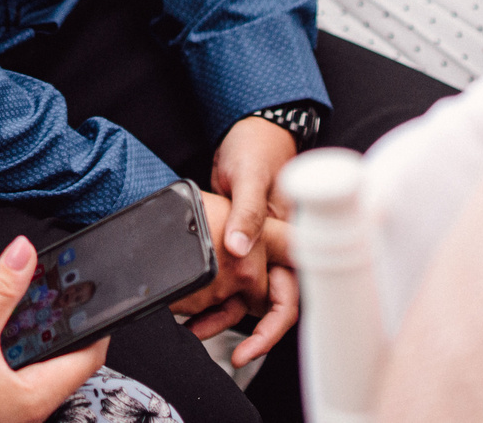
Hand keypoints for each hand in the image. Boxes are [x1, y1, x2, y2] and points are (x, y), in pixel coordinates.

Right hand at [0, 236, 110, 422]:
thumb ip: (0, 290)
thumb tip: (24, 253)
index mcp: (32, 398)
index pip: (86, 360)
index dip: (94, 326)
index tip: (94, 301)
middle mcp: (19, 412)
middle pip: (46, 358)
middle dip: (35, 323)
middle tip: (36, 296)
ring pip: (7, 363)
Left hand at [209, 118, 306, 365]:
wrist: (246, 130)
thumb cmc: (257, 149)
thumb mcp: (251, 177)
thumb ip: (247, 214)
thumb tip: (237, 250)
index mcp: (288, 237)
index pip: (292, 292)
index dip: (277, 323)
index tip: (256, 344)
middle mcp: (275, 249)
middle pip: (270, 303)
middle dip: (252, 332)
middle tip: (234, 353)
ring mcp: (255, 248)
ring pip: (245, 295)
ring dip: (223, 315)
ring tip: (196, 329)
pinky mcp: (234, 241)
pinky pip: (226, 277)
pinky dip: (211, 292)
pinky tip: (190, 303)